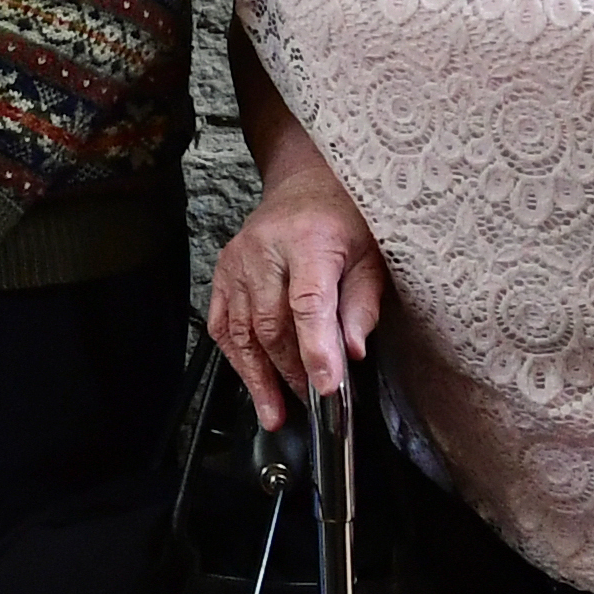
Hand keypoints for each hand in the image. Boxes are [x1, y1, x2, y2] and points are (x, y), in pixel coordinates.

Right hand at [207, 162, 386, 432]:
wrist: (305, 183)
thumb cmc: (343, 219)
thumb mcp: (371, 256)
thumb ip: (363, 304)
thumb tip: (353, 352)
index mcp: (308, 241)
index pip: (308, 303)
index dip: (316, 349)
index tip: (327, 387)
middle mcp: (265, 250)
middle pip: (271, 324)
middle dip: (291, 371)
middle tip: (311, 401)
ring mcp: (238, 261)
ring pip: (242, 330)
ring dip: (260, 376)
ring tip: (275, 410)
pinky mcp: (223, 271)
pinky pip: (222, 323)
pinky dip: (235, 356)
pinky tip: (250, 381)